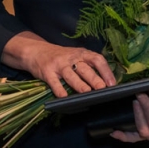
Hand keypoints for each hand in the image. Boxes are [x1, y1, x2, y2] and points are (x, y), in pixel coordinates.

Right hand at [1, 31, 115, 96]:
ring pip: (71, 74)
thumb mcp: (75, 56)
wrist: (36, 51)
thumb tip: (105, 82)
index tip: (112, 83)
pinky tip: (64, 96)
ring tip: (87, 92)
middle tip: (102, 88)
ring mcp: (58, 64)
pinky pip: (54, 82)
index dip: (105, 71)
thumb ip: (88, 66)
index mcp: (81, 53)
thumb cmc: (61, 57)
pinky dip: (59, 89)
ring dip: (79, 84)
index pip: (97, 59)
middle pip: (85, 68)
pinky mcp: (47, 72)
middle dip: (94, 78)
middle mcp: (71, 58)